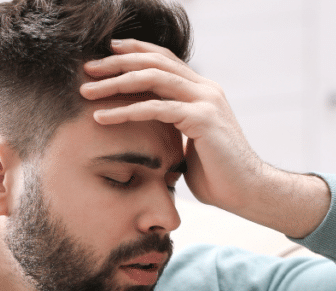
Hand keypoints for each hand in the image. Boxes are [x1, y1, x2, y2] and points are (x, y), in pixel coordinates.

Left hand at [81, 39, 329, 237]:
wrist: (248, 192)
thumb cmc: (218, 176)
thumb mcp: (190, 144)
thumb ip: (173, 129)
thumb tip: (149, 132)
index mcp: (203, 91)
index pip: (164, 59)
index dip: (135, 52)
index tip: (105, 54)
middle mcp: (205, 89)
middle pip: (154, 61)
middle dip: (117, 62)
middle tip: (87, 68)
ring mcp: (206, 101)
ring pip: (153, 78)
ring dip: (116, 82)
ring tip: (87, 91)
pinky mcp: (202, 119)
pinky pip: (156, 109)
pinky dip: (125, 111)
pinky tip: (102, 117)